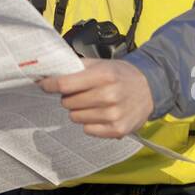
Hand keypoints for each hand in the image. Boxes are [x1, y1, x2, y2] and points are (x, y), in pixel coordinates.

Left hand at [39, 58, 154, 138]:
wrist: (150, 88)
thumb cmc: (120, 75)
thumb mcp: (101, 64)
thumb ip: (76, 68)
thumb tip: (49, 73)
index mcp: (103, 75)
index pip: (65, 84)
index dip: (50, 85)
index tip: (44, 85)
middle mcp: (109, 95)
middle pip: (68, 102)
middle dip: (69, 97)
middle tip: (80, 93)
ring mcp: (113, 115)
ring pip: (75, 117)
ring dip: (79, 110)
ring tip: (93, 103)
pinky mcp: (117, 130)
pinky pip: (88, 130)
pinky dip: (90, 123)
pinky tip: (101, 114)